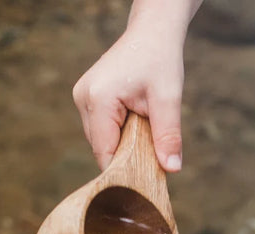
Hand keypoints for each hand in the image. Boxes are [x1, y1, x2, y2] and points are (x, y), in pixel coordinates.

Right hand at [72, 15, 188, 171]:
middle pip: (101, 148)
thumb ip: (168, 135)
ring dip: (122, 142)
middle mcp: (82, 98)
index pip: (104, 153)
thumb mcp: (168, 98)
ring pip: (101, 139)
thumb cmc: (160, 59)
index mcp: (98, 99)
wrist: (152, 32)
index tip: (145, 180)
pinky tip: (135, 120)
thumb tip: (172, 169)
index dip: (124, 170)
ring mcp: (82, 97)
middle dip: (126, 154)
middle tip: (153, 151)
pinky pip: (101, 128)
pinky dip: (118, 131)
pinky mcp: (87, 97)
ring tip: (144, 128)